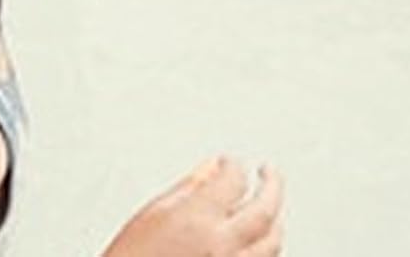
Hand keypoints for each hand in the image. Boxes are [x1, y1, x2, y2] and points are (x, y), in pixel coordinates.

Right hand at [101, 156, 283, 256]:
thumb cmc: (134, 254)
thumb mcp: (156, 211)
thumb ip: (190, 187)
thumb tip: (211, 169)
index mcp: (198, 218)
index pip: (234, 179)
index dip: (235, 165)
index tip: (231, 161)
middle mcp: (221, 245)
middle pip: (265, 210)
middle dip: (272, 185)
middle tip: (269, 172)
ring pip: (272, 243)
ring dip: (275, 220)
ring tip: (270, 205)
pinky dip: (266, 248)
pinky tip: (261, 239)